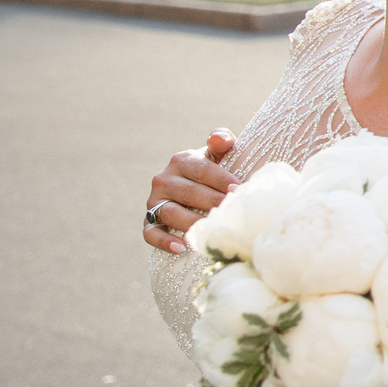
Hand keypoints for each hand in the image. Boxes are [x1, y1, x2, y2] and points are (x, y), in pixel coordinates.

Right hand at [144, 130, 239, 254]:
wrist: (196, 190)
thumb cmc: (213, 172)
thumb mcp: (218, 155)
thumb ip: (221, 142)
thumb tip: (219, 138)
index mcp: (181, 160)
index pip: (202, 170)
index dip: (221, 180)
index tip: (238, 190)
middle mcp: (163, 179)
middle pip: (188, 192)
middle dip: (211, 202)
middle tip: (229, 213)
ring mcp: (154, 201)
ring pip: (170, 213)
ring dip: (190, 223)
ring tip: (209, 231)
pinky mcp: (149, 221)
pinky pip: (151, 233)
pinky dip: (163, 241)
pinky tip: (180, 248)